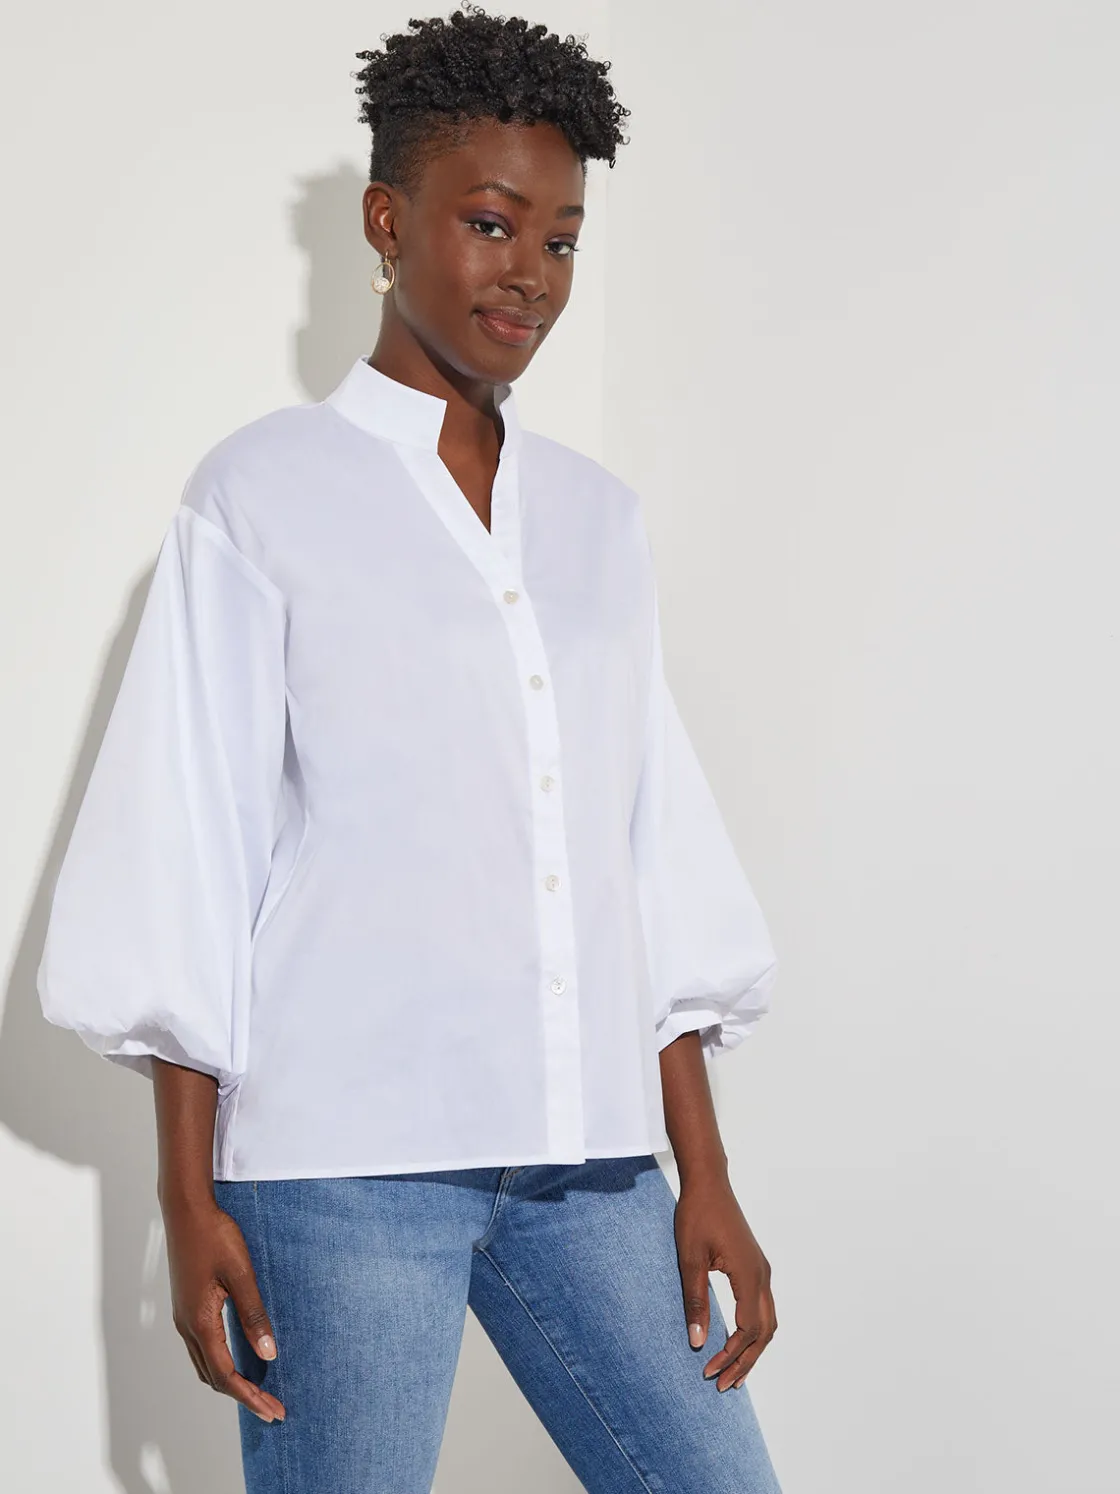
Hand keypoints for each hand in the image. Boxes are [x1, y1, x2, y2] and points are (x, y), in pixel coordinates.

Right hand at [163, 1195, 286, 1421]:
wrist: (186, 1210)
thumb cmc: (215, 1236)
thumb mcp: (241, 1274)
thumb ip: (254, 1315)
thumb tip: (269, 1354)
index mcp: (200, 1322)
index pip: (226, 1375)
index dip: (250, 1397)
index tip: (273, 1411)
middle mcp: (187, 1326)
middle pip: (213, 1377)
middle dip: (243, 1396)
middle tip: (272, 1408)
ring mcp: (184, 1317)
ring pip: (205, 1365)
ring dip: (230, 1382)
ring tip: (258, 1391)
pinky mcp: (187, 1307)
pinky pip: (202, 1348)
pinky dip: (220, 1364)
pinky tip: (238, 1359)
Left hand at [673, 1171, 776, 1390]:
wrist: (708, 1182)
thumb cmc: (696, 1215)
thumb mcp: (689, 1259)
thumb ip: (695, 1301)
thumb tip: (698, 1342)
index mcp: (748, 1275)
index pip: (747, 1330)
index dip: (730, 1355)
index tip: (709, 1371)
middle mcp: (762, 1275)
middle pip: (764, 1332)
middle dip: (745, 1362)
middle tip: (723, 1385)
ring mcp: (761, 1270)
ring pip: (768, 1322)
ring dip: (752, 1349)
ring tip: (733, 1372)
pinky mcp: (755, 1266)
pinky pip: (762, 1308)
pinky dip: (753, 1331)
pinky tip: (737, 1340)